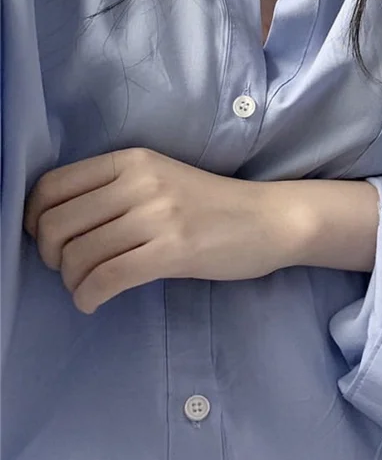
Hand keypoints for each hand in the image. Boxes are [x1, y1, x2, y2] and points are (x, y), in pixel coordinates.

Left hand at [24, 148, 307, 314]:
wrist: (269, 219)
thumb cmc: (213, 203)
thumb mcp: (161, 178)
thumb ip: (115, 190)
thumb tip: (57, 224)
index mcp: (133, 159)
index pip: (51, 186)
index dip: (34, 220)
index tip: (49, 240)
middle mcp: (140, 181)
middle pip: (56, 224)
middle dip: (51, 257)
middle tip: (72, 268)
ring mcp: (158, 215)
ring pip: (78, 255)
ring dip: (72, 281)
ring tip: (89, 287)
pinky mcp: (173, 250)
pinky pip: (106, 279)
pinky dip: (89, 297)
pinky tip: (96, 301)